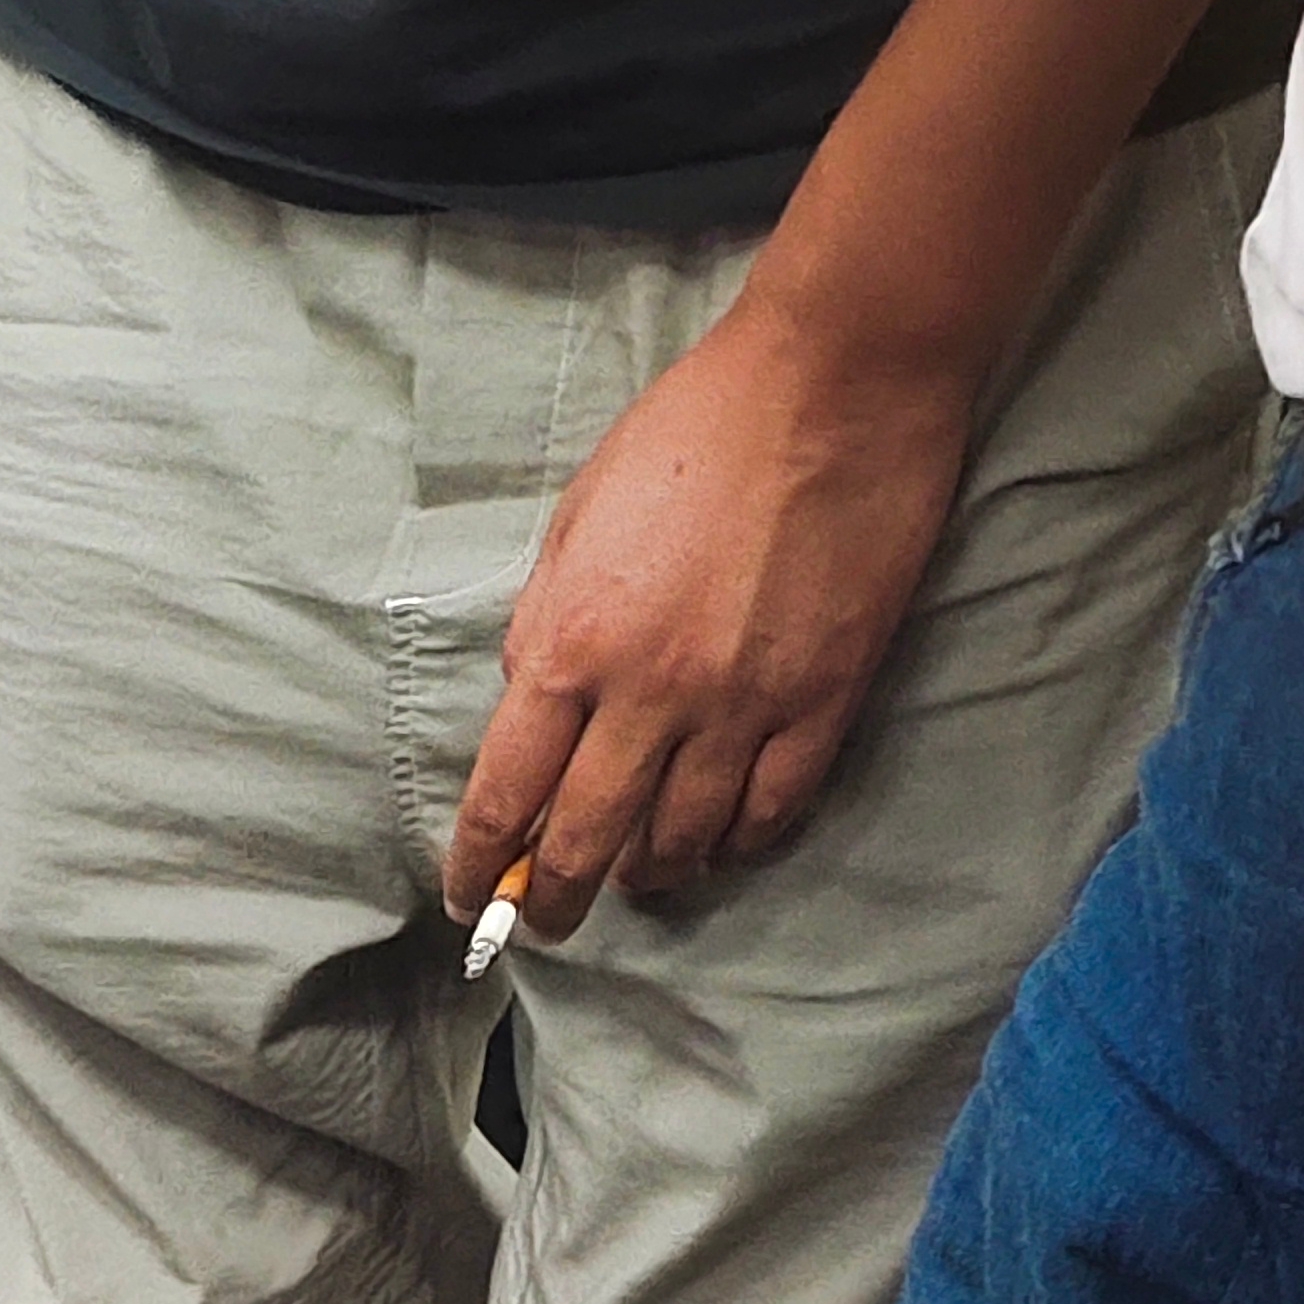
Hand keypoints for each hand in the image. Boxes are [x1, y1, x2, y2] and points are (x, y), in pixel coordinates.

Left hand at [447, 291, 990, 938]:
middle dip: (550, 903)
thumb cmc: (694, 431)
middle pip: (582, 843)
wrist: (836, 380)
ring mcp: (743, 705)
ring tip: (634, 876)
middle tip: (543, 922)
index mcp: (570, 646)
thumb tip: (529, 710)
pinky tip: (720, 844)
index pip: (502, 797)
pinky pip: (772, 812)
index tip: (467, 899)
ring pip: (680, 844)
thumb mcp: (577, 522)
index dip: (477, 866)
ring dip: (646, 875)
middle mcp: (649, 694)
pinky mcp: (825, 699)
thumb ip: (546, 626)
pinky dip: (737, 845)